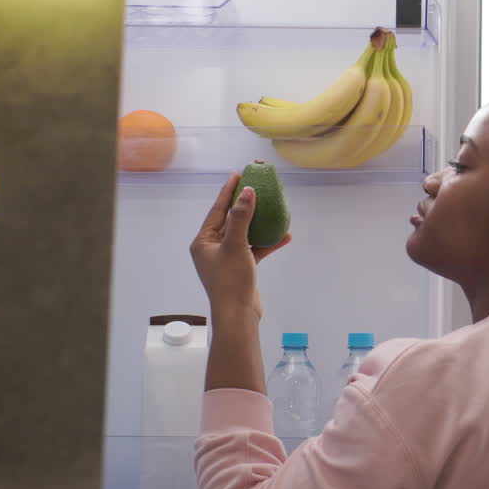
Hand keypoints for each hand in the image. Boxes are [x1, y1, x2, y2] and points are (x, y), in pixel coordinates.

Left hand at [190, 172, 291, 317]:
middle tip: (255, 185)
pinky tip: (284, 236)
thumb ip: (240, 217)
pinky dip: (267, 242)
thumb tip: (247, 192)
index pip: (217, 210)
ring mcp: (227, 258)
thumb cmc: (231, 280)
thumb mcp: (235, 245)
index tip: (238, 174)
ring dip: (260, 223)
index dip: (228, 191)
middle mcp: (212, 248)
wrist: (238, 314)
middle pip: (231, 220)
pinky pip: (254, 249)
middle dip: (245, 204)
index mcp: (204, 241)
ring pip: (245, 234)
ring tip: (272, 208)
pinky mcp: (241, 268)